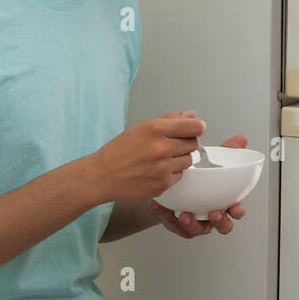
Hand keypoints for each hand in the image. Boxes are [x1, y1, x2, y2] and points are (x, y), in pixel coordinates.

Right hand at [87, 109, 204, 204]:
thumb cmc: (119, 151)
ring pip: (188, 160)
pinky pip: (179, 176)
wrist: (101, 176)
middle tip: (169, 145)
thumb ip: (169, 120)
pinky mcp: (162, 185)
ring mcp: (163, 168)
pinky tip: (155, 171)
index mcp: (156, 129)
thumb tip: (191, 115)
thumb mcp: (141, 128)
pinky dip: (171, 173)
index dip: (197, 127)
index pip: (196, 126)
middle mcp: (161, 148)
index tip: (194, 129)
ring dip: (179, 159)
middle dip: (185, 143)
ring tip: (160, 158)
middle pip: (194, 143)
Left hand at [149, 120, 247, 236]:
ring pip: (199, 230)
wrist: (174, 186)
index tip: (235, 207)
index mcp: (223, 202)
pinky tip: (161, 206)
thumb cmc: (198, 177)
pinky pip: (174, 225)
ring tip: (185, 214)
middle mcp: (211, 215)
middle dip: (220, 222)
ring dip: (193, 224)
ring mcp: (196, 221)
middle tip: (214, 213)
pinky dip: (167, 216)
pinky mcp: (178, 225)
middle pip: (222, 225)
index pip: (236, 210)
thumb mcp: (212, 162)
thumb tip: (242, 139)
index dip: (238, 211)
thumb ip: (228, 151)